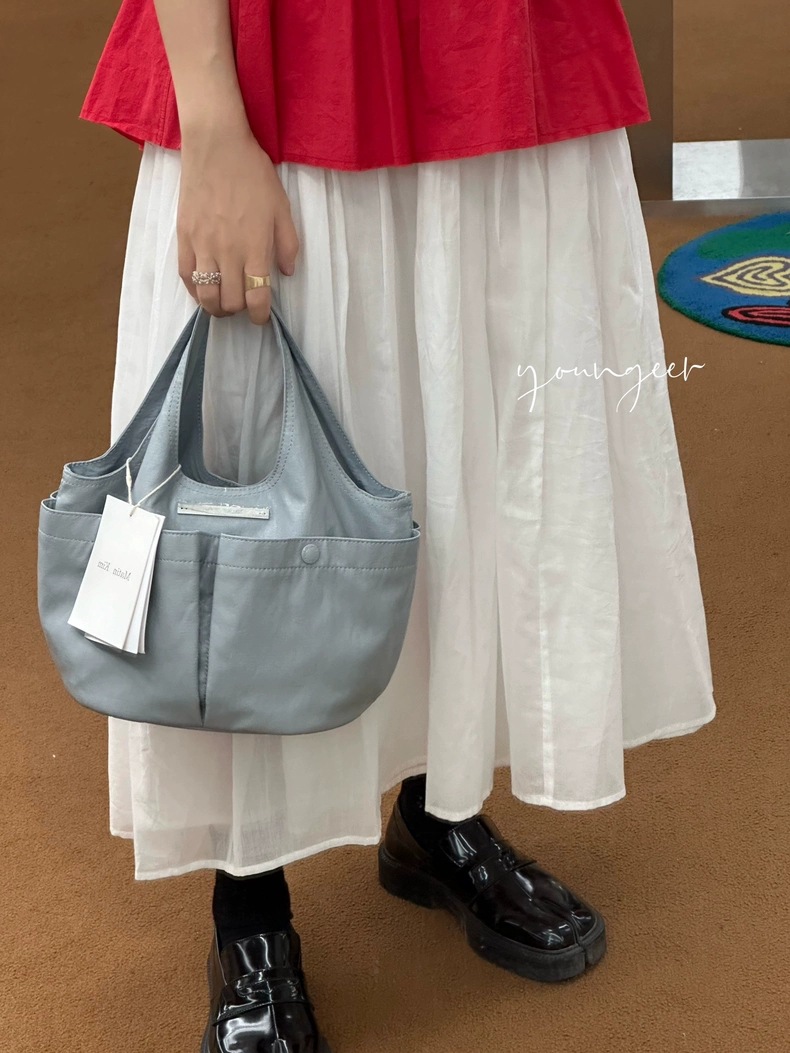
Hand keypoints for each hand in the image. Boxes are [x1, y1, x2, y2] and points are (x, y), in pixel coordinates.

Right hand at [177, 125, 298, 324]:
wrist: (217, 146)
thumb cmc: (253, 174)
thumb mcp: (282, 208)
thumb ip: (287, 244)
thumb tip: (286, 273)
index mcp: (256, 247)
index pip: (257, 297)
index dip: (260, 315)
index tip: (262, 316)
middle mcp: (228, 252)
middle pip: (230, 302)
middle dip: (240, 310)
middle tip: (244, 303)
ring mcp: (203, 246)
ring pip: (206, 296)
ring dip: (216, 307)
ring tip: (223, 303)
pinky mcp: (184, 237)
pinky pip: (186, 276)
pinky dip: (195, 290)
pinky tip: (203, 289)